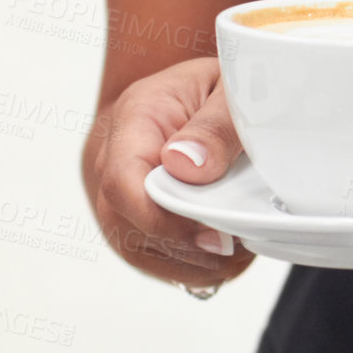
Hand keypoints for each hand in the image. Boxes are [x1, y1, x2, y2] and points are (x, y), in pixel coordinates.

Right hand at [84, 57, 255, 289]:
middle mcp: (111, 163)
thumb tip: (187, 165)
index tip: (216, 235)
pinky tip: (228, 248)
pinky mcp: (133, 225)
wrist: (194, 94)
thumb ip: (214, 125)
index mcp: (134, 122)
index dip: (166, 220)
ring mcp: (117, 199)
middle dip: (190, 245)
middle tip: (242, 240)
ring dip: (196, 260)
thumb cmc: (214, 87)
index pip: (124, 183)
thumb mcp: (229, 87)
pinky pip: (158, 262)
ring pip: (144, 252)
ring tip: (241, 240)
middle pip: (130, 227)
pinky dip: (197, 265)